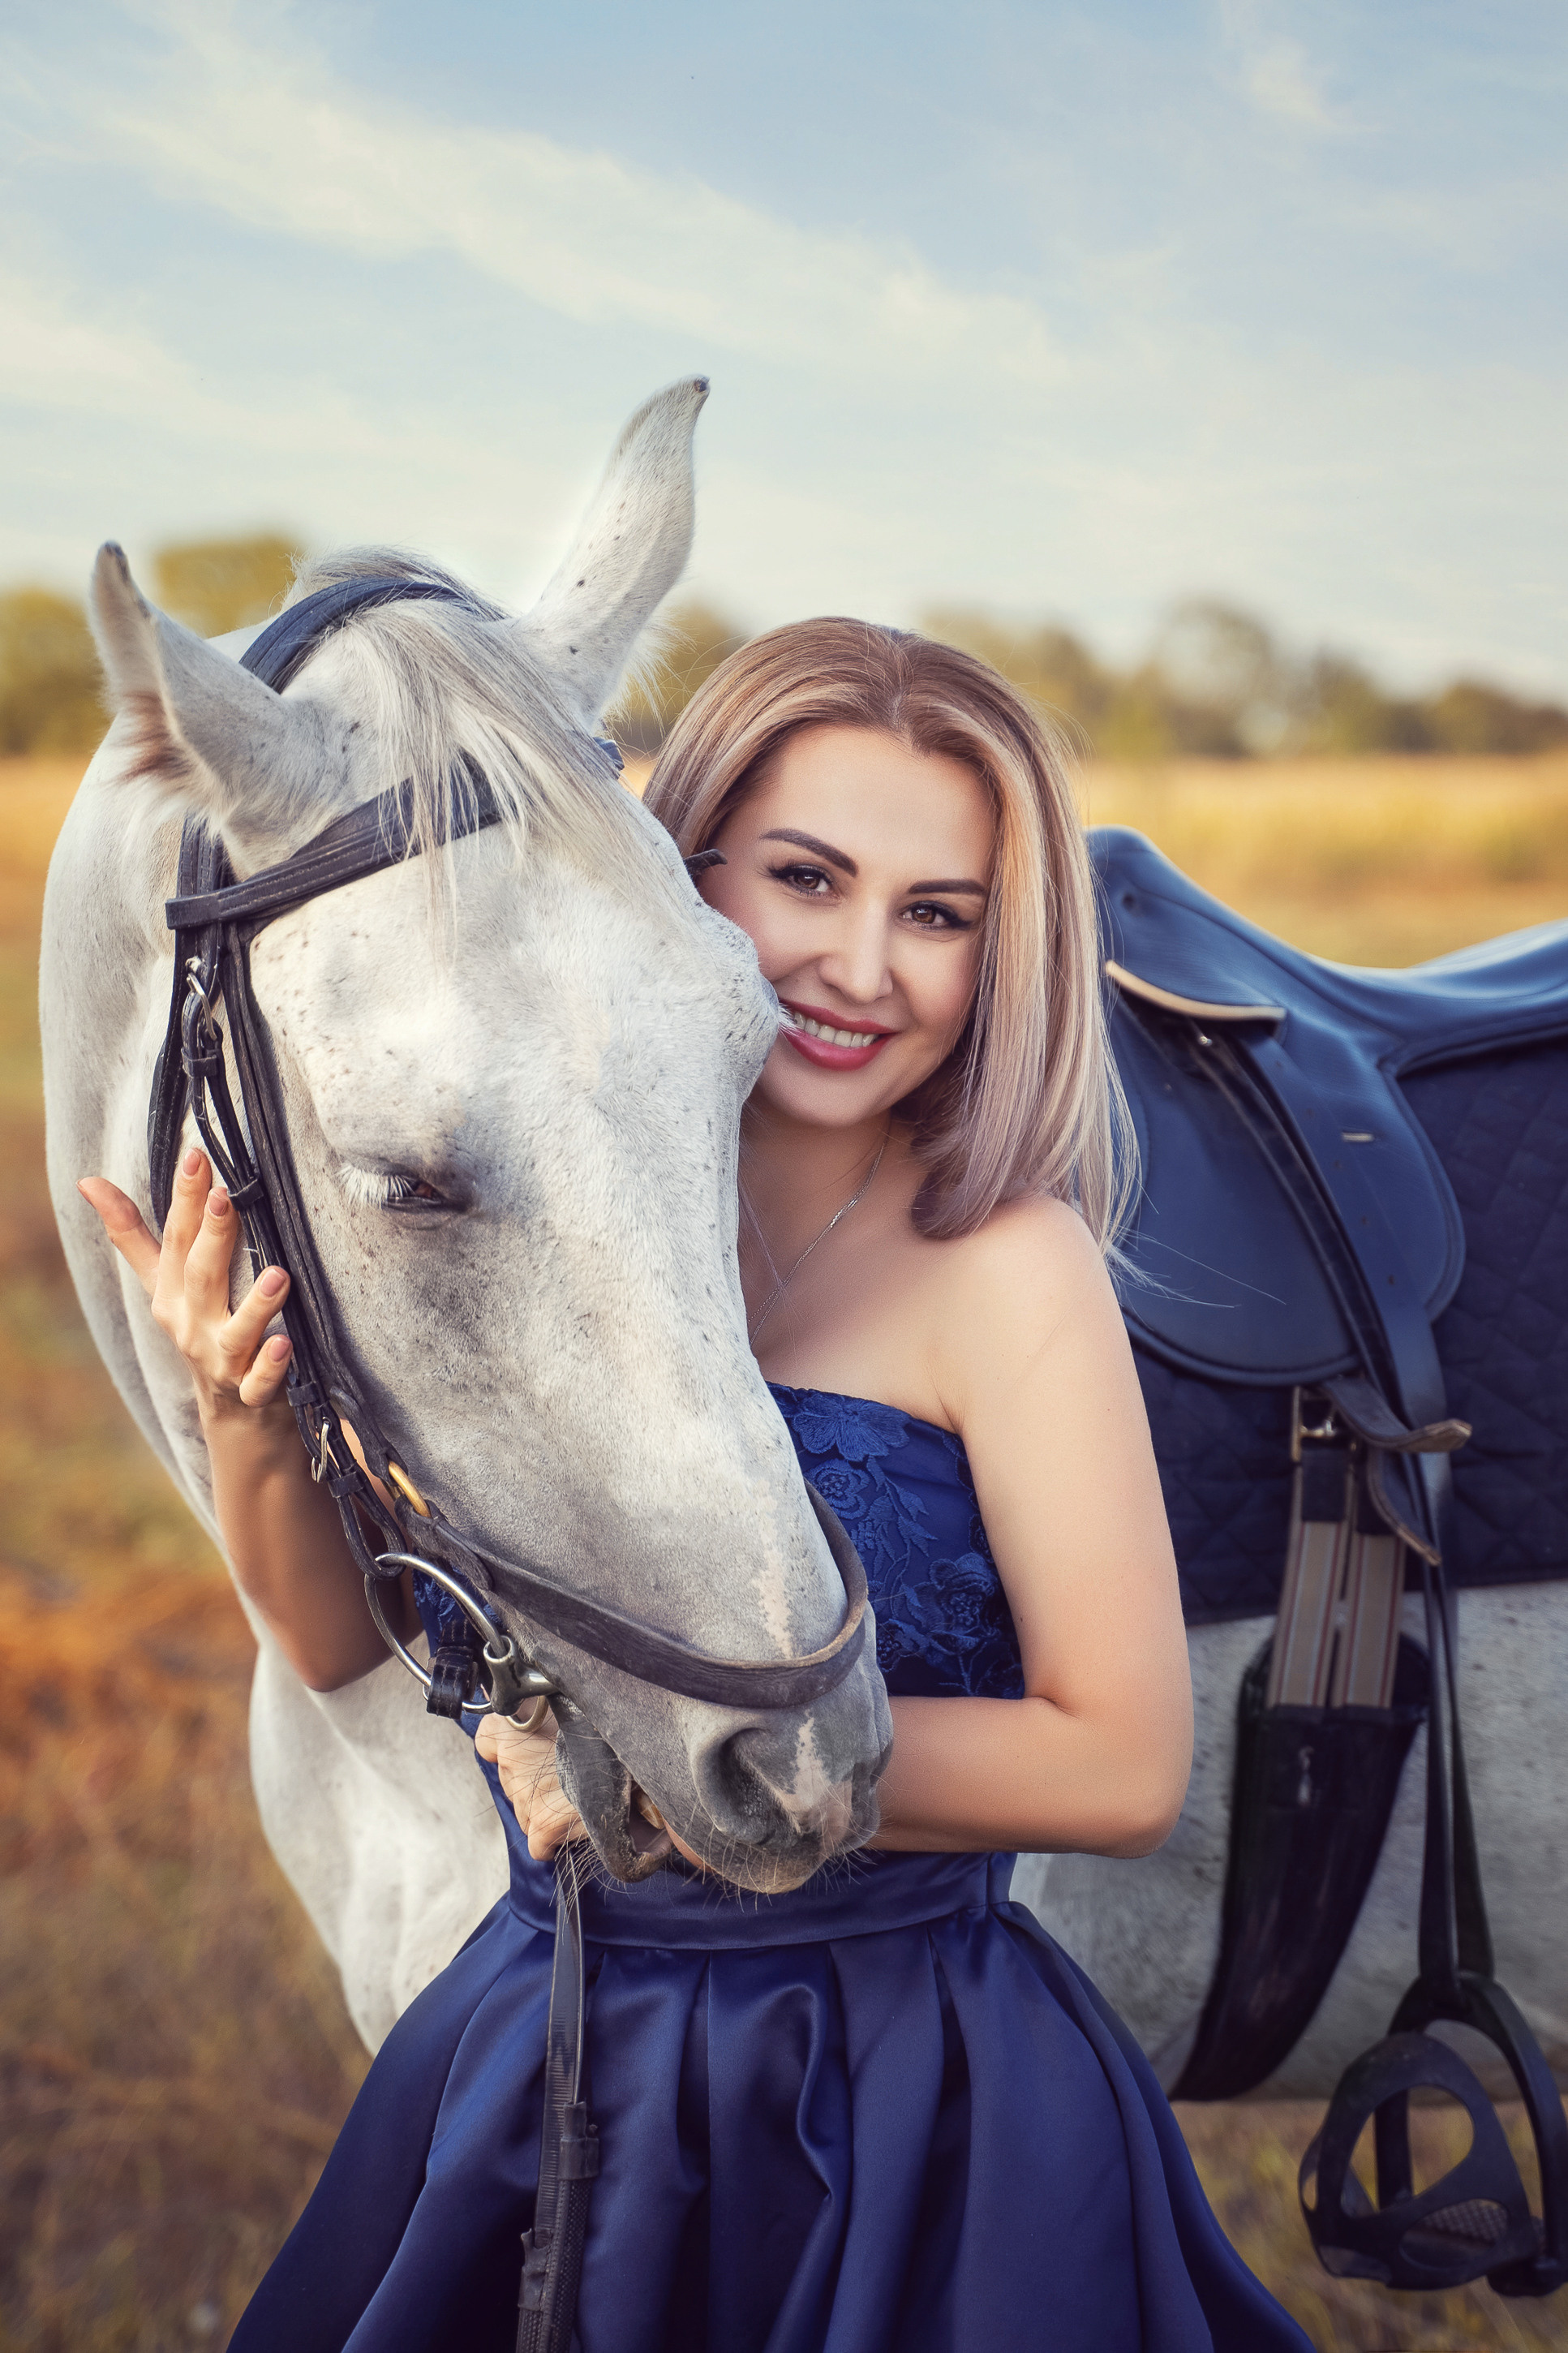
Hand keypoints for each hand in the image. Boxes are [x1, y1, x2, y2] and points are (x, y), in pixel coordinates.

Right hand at [79, 1148, 292, 1421]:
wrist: (232, 1411)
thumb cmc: (199, 1326)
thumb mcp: (163, 1281)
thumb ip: (132, 1233)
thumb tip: (88, 1181)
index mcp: (170, 1293)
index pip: (176, 1238)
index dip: (184, 1197)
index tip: (196, 1156)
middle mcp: (191, 1324)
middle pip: (200, 1276)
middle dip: (213, 1235)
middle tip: (227, 1197)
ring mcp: (220, 1361)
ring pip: (235, 1333)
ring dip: (257, 1306)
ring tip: (279, 1275)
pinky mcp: (251, 1393)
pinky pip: (259, 1383)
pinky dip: (272, 1367)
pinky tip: (286, 1345)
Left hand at [474, 1713, 586, 1860]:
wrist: (627, 1762)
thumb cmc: (600, 1733)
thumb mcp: (569, 1710)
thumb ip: (546, 1714)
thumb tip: (541, 1711)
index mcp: (512, 1732)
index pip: (487, 1739)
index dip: (505, 1744)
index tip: (524, 1746)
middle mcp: (512, 1765)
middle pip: (511, 1779)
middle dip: (532, 1779)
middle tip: (563, 1773)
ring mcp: (525, 1799)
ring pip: (524, 1811)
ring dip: (544, 1807)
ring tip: (574, 1795)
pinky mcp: (542, 1828)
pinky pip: (538, 1844)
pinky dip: (553, 1841)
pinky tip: (573, 1825)